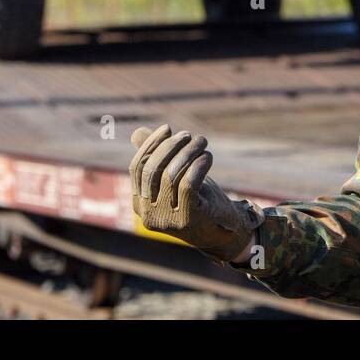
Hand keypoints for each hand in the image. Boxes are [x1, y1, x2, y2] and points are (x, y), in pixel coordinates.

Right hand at [129, 124, 263, 262]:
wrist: (222, 231)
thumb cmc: (196, 200)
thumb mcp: (174, 178)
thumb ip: (156, 158)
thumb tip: (137, 133)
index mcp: (139, 204)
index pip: (137, 167)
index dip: (151, 145)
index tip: (168, 129)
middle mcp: (148, 214)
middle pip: (152, 170)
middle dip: (170, 146)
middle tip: (188, 135)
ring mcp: (167, 219)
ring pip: (171, 175)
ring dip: (188, 152)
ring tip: (202, 142)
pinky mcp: (187, 218)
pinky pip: (188, 184)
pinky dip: (198, 165)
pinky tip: (207, 157)